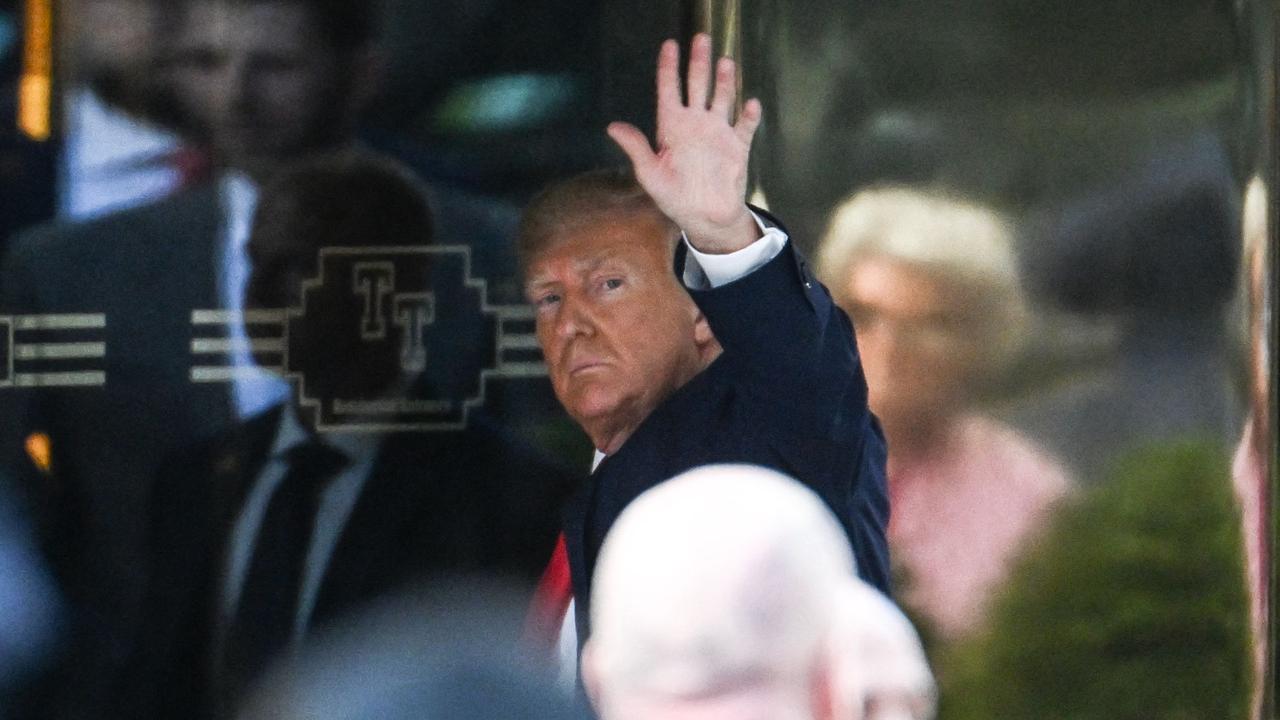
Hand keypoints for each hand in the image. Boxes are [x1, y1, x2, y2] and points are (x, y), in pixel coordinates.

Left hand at [607, 33, 763, 253]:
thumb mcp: (650, 174)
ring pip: (722, 98)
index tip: (670, 45)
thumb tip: (612, 127)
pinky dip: (749, 116)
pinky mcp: (737, 146)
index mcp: (672, 126)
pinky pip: (745, 126)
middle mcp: (695, 123)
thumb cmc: (674, 197)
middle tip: (701, 39)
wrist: (704, 217)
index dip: (668, 68)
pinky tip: (750, 104)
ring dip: (724, 81)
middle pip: (697, 85)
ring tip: (725, 63)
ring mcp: (718, 132)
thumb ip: (636, 148)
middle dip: (698, 63)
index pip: (669, 90)